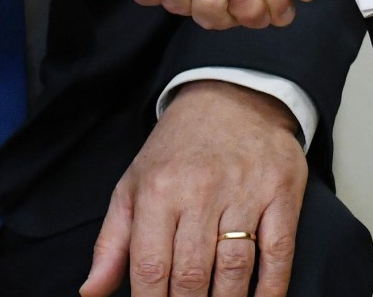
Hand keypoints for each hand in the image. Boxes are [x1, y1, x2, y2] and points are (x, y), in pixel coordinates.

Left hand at [80, 80, 308, 296]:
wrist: (232, 94)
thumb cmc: (178, 149)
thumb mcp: (133, 185)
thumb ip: (111, 243)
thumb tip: (91, 292)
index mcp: (158, 189)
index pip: (151, 268)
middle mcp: (201, 190)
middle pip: (192, 276)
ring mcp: (245, 192)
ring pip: (235, 269)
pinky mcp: (281, 193)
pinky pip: (278, 253)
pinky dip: (271, 288)